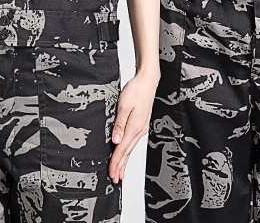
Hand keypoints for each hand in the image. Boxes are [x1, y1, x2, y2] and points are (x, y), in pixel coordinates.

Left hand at [107, 68, 159, 183]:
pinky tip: (126, 154)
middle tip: (114, 179)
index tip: (111, 173)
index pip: (122, 149)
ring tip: (120, 172)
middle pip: (127, 152)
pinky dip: (128, 151)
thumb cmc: (136, 90)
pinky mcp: (140, 124)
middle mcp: (139, 130)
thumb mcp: (124, 105)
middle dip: (120, 166)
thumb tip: (116, 141)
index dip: (116, 163)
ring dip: (124, 161)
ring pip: (131, 148)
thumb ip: (119, 124)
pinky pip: (133, 142)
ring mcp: (141, 128)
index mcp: (134, 127)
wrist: (148, 81)